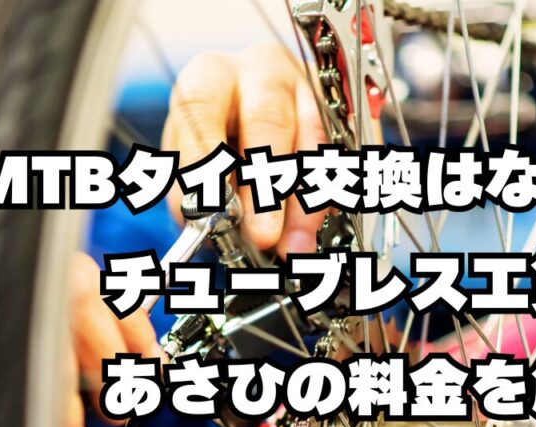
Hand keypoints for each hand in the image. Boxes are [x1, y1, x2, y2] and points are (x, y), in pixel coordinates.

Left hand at [163, 42, 327, 257]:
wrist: (255, 131)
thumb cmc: (218, 146)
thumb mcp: (193, 162)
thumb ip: (195, 188)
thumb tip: (212, 218)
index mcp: (211, 76)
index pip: (200, 103)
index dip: (203, 153)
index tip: (209, 201)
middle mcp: (261, 71)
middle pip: (266, 117)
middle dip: (264, 185)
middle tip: (262, 235)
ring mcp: (307, 87)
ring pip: (312, 139)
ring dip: (304, 202)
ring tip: (293, 245)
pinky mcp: (341, 110)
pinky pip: (342, 153)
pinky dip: (328, 195)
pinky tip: (315, 227)